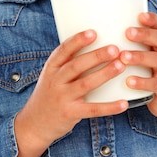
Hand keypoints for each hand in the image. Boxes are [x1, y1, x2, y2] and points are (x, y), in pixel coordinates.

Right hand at [19, 29, 127, 145]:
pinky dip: (109, 107)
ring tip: (120, 66)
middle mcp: (55, 81)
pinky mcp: (71, 113)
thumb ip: (68, 63)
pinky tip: (123, 103)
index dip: (78, 41)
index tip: (93, 32)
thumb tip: (97, 46)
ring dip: (104, 74)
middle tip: (114, 49)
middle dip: (96, 56)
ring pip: (85, 84)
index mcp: (51, 68)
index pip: (63, 50)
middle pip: (76, 65)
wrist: (34, 124)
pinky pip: (92, 109)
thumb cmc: (50, 94)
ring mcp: (62, 98)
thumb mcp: (52, 76)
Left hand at [120, 12, 156, 155]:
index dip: (153, 19)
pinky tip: (129, 81)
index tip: (139, 15)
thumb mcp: (148, 57)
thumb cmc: (151, 74)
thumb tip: (104, 29)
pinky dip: (142, 82)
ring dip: (140, 57)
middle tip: (127, 32)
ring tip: (123, 57)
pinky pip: (156, 84)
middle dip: (144, 35)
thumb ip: (134, 45)